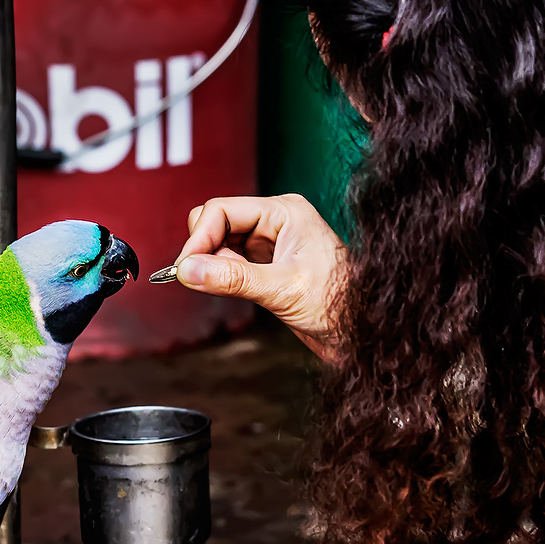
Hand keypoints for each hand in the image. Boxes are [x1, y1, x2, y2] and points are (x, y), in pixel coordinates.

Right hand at [174, 194, 345, 359]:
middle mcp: (276, 221)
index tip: (185, 269)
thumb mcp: (282, 290)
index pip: (222, 211)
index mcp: (284, 211)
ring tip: (238, 288)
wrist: (358, 332)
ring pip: (220, 243)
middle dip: (206, 250)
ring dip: (215, 266)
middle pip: (217, 222)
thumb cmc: (338, 305)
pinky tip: (236, 291)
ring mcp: (270, 243)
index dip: (198, 238)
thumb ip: (233, 279)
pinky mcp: (267, 265)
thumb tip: (188, 270)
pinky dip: (223, 276)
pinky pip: (230, 263)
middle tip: (210, 281)